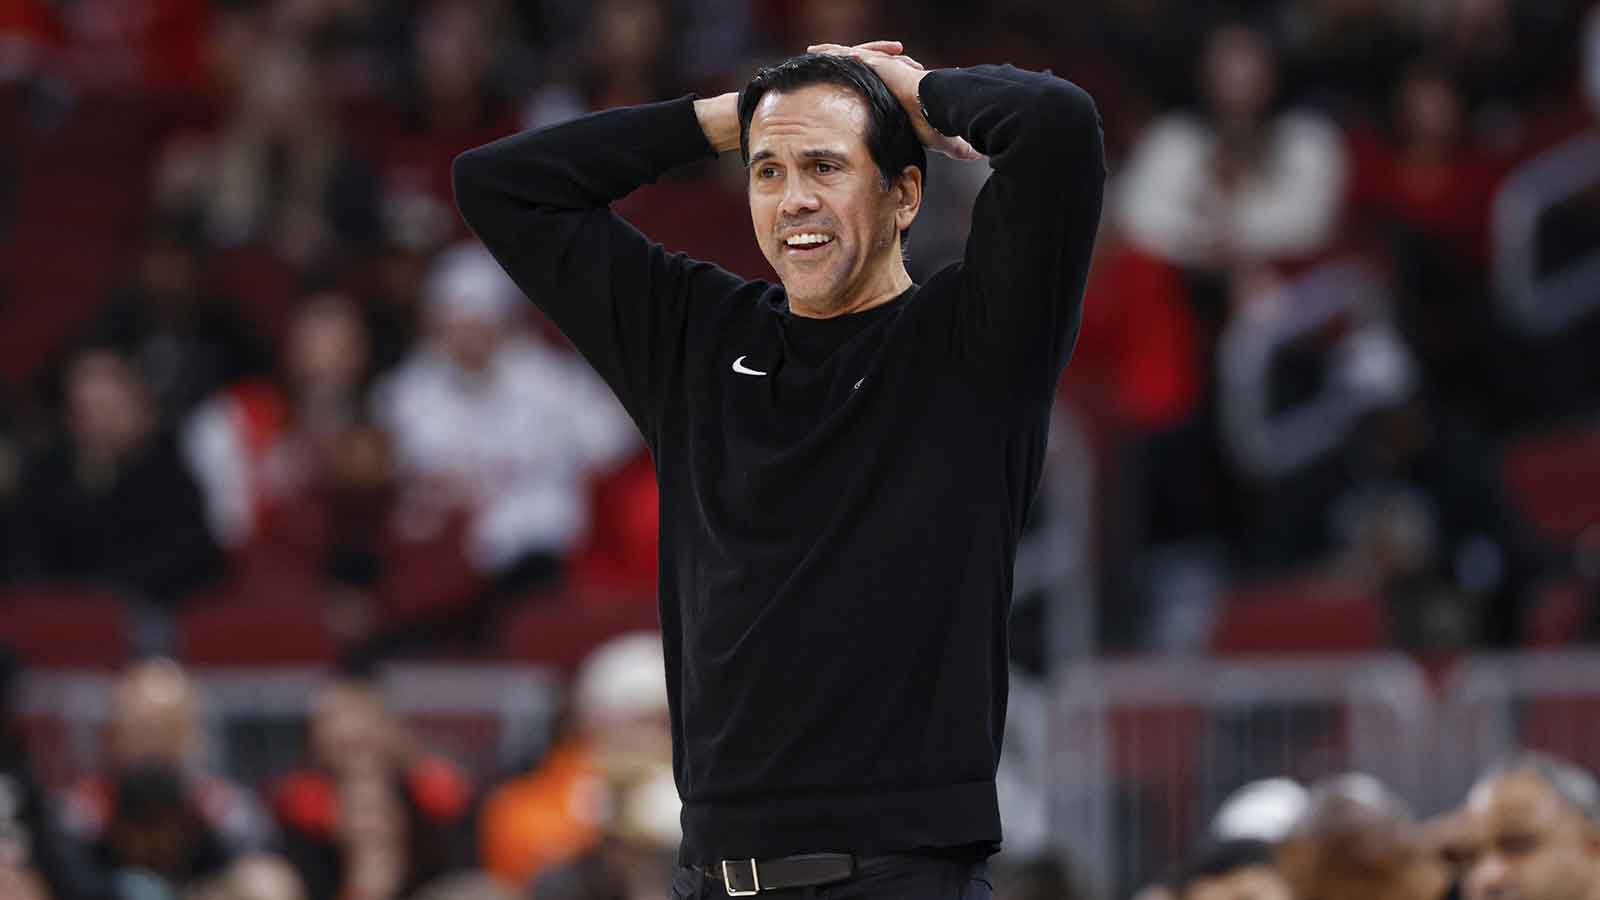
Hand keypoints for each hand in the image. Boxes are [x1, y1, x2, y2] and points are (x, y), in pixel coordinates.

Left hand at [807, 41, 981, 160]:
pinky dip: (831, 53)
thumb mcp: (944, 139)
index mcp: (902, 93)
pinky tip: (816, 52)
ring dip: (832, 55)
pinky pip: (847, 54)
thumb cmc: (943, 123)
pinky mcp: (877, 63)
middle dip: (843, 67)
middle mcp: (891, 76)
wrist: (941, 107)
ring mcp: (883, 68)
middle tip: (823, 69)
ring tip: (812, 54)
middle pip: (862, 68)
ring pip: (851, 57)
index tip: (853, 94)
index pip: (879, 88)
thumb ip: (956, 146)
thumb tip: (977, 156)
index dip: (866, 89)